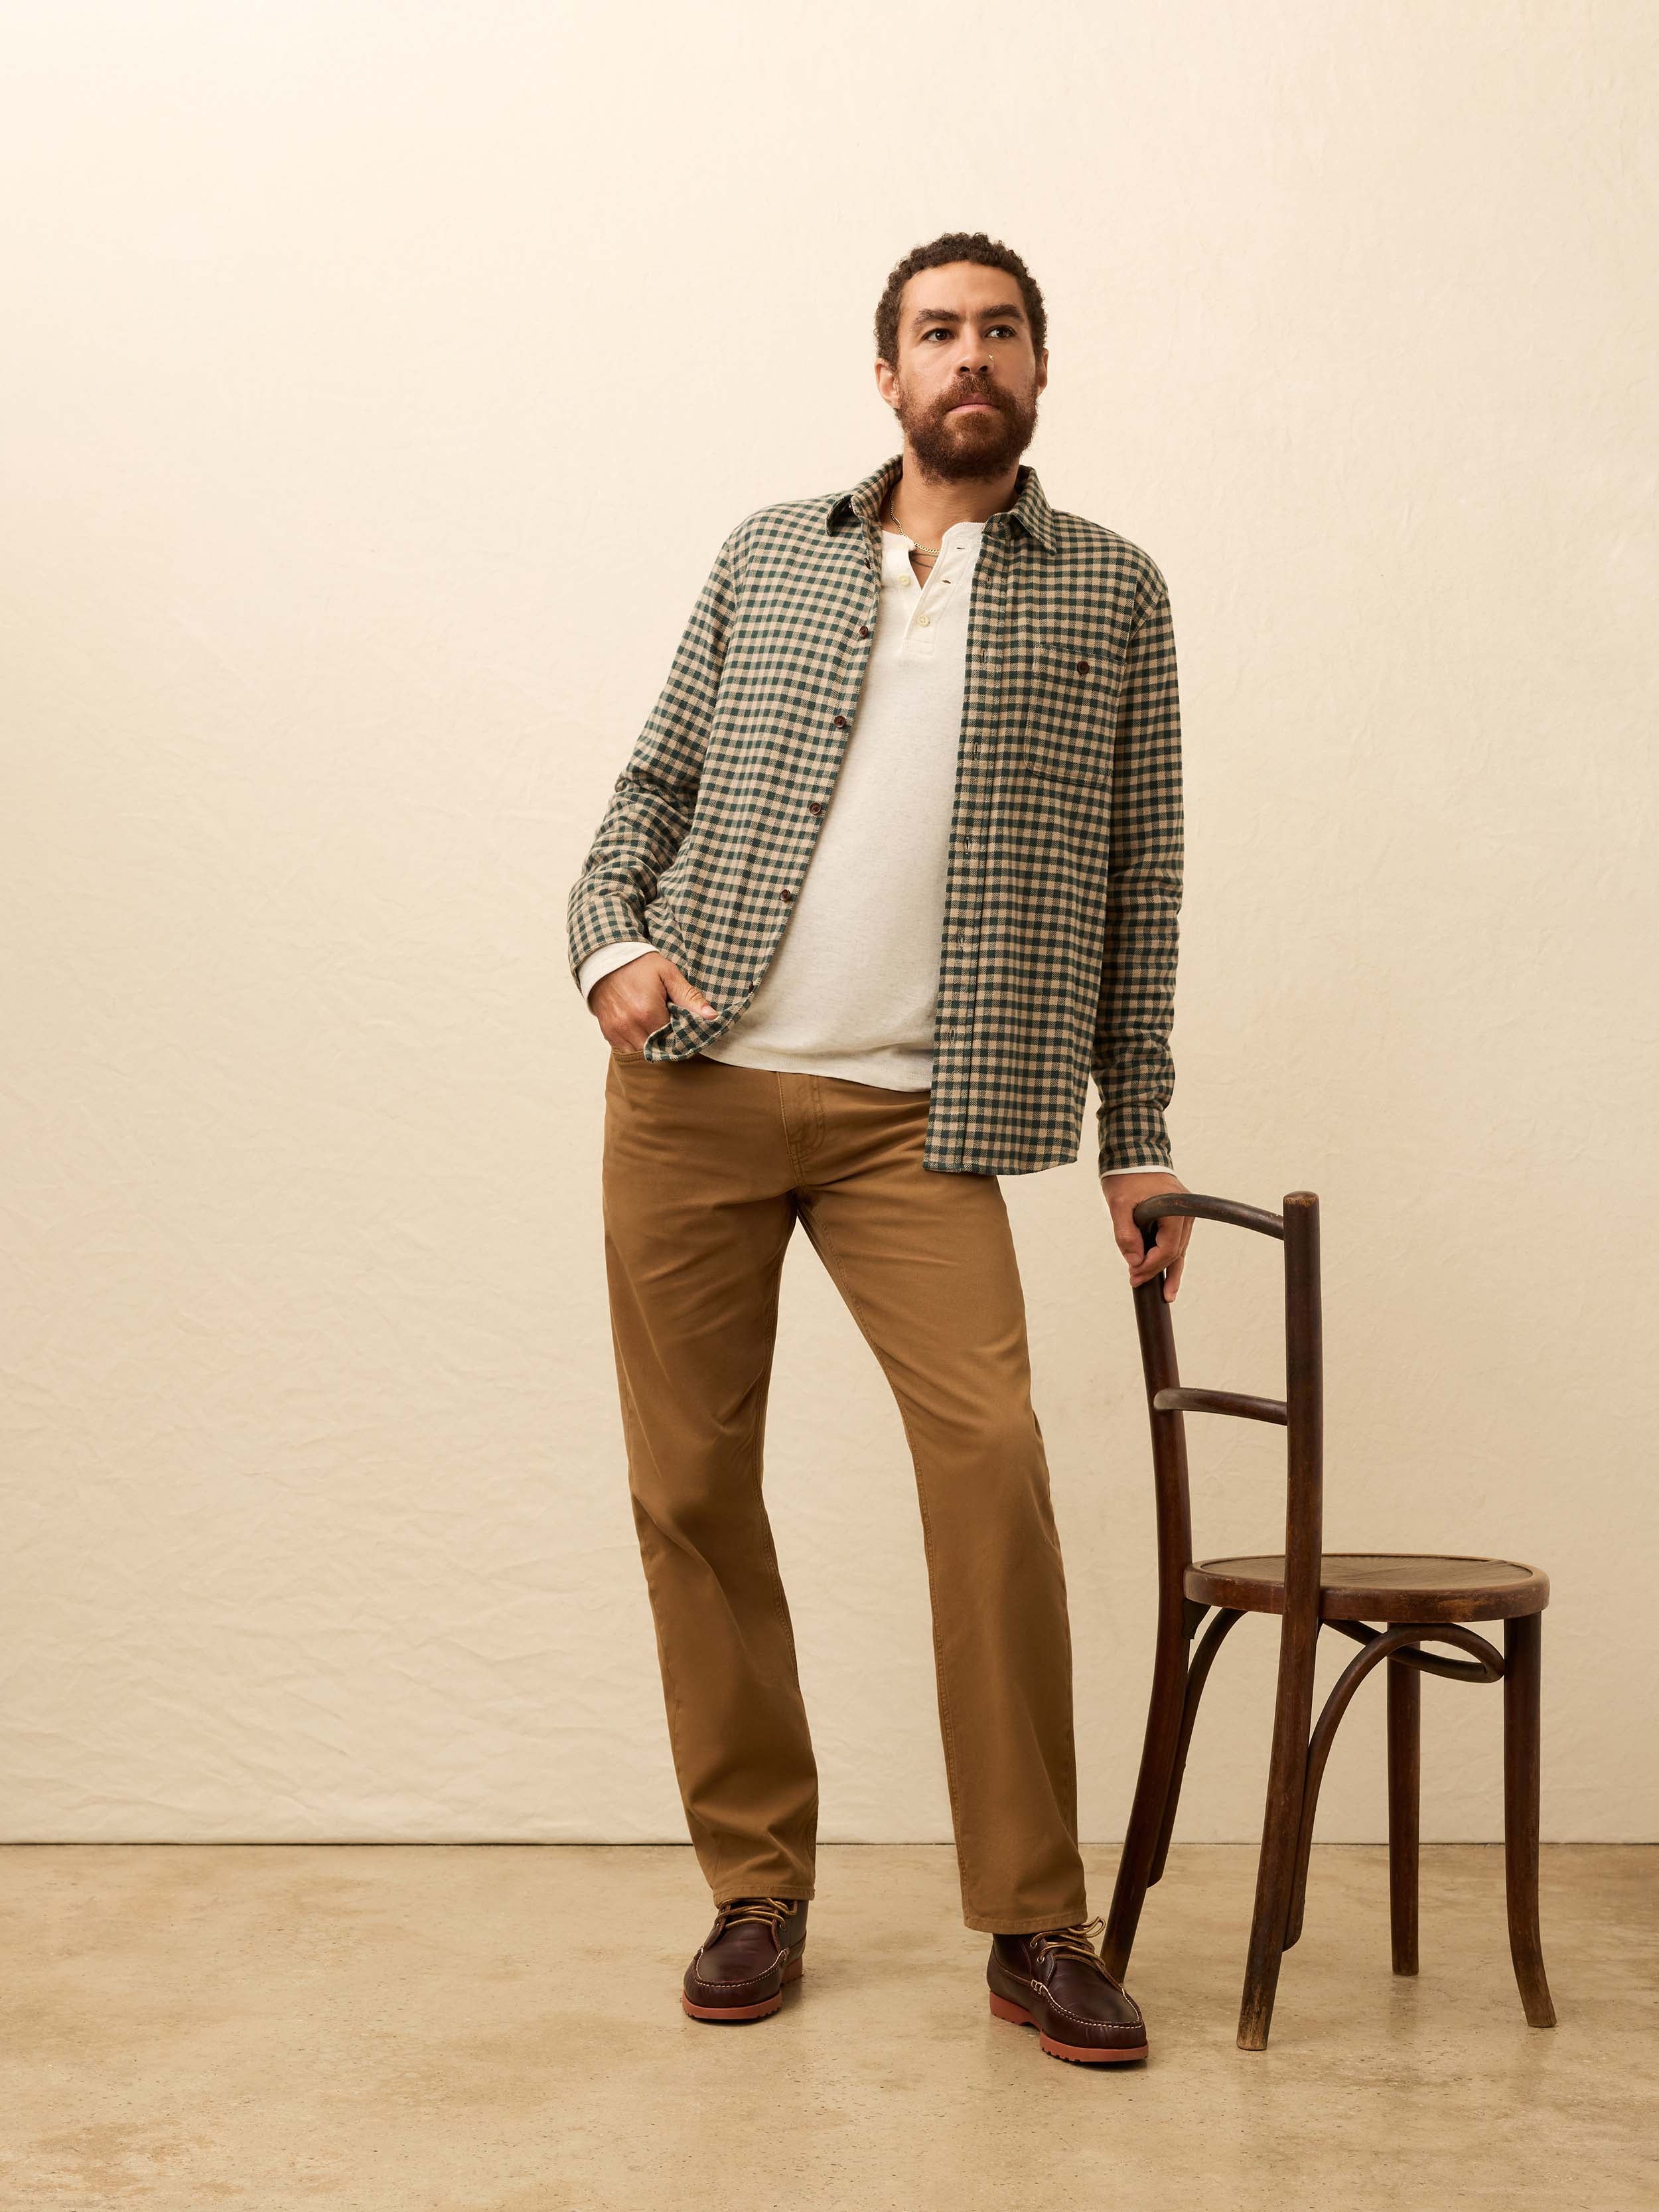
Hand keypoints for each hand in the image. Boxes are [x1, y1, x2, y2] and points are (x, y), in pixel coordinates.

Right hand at [592, 953, 715, 1051]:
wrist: (606, 959)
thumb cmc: (639, 965)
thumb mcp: (668, 974)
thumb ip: (690, 997)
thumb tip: (711, 1016)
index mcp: (648, 1012)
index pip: (674, 1039)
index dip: (682, 1035)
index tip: (684, 1027)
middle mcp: (631, 1025)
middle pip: (658, 1048)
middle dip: (667, 1042)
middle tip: (671, 1027)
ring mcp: (617, 1031)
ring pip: (642, 1052)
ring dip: (652, 1045)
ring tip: (656, 1028)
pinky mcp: (608, 1032)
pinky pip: (626, 1050)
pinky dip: (636, 1044)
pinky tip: (642, 1029)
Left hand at [1101, 1171, 1190, 1301]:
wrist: (1132, 1152)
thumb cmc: (1125, 1176)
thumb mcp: (1119, 1204)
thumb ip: (1125, 1233)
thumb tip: (1134, 1261)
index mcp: (1175, 1210)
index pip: (1167, 1249)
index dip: (1150, 1266)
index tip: (1133, 1275)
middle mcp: (1185, 1212)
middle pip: (1175, 1251)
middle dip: (1156, 1270)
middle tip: (1137, 1283)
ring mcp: (1184, 1213)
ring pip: (1179, 1248)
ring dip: (1169, 1269)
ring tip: (1167, 1294)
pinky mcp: (1177, 1214)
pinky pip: (1176, 1240)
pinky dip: (1170, 1256)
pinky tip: (1168, 1275)